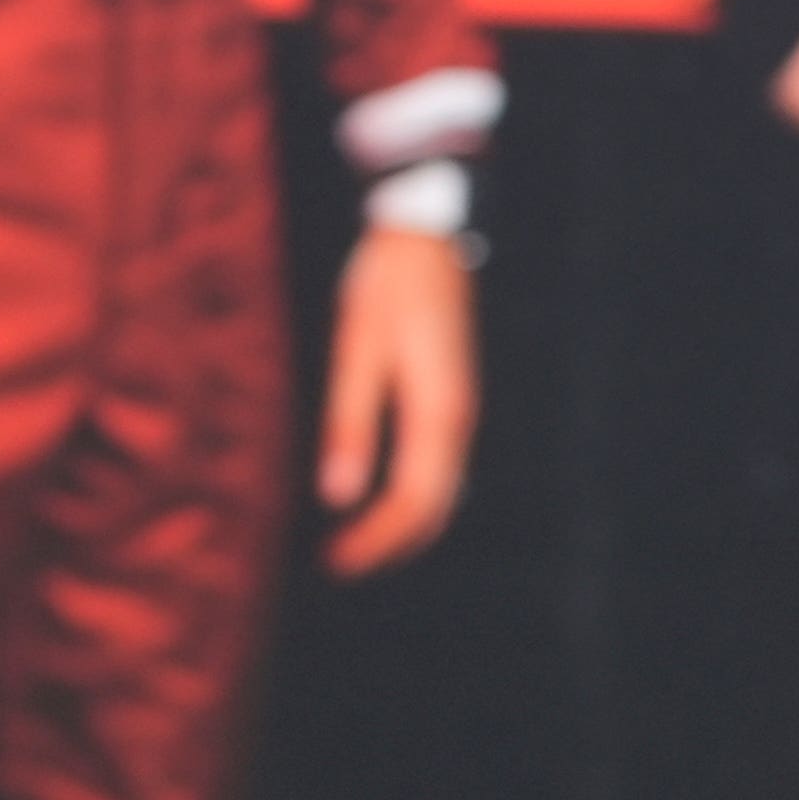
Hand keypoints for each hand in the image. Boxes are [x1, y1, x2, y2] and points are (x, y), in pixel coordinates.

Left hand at [316, 222, 476, 577]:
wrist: (427, 236)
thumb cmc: (384, 289)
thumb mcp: (355, 354)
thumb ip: (349, 425)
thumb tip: (338, 497)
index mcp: (436, 413)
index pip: (413, 503)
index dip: (376, 541)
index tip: (336, 562)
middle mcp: (459, 419)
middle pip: (433, 507)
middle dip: (388, 542)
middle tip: (337, 563)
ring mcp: (462, 409)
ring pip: (443, 490)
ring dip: (402, 523)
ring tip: (353, 542)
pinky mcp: (455, 397)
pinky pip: (441, 466)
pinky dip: (414, 495)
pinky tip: (380, 501)